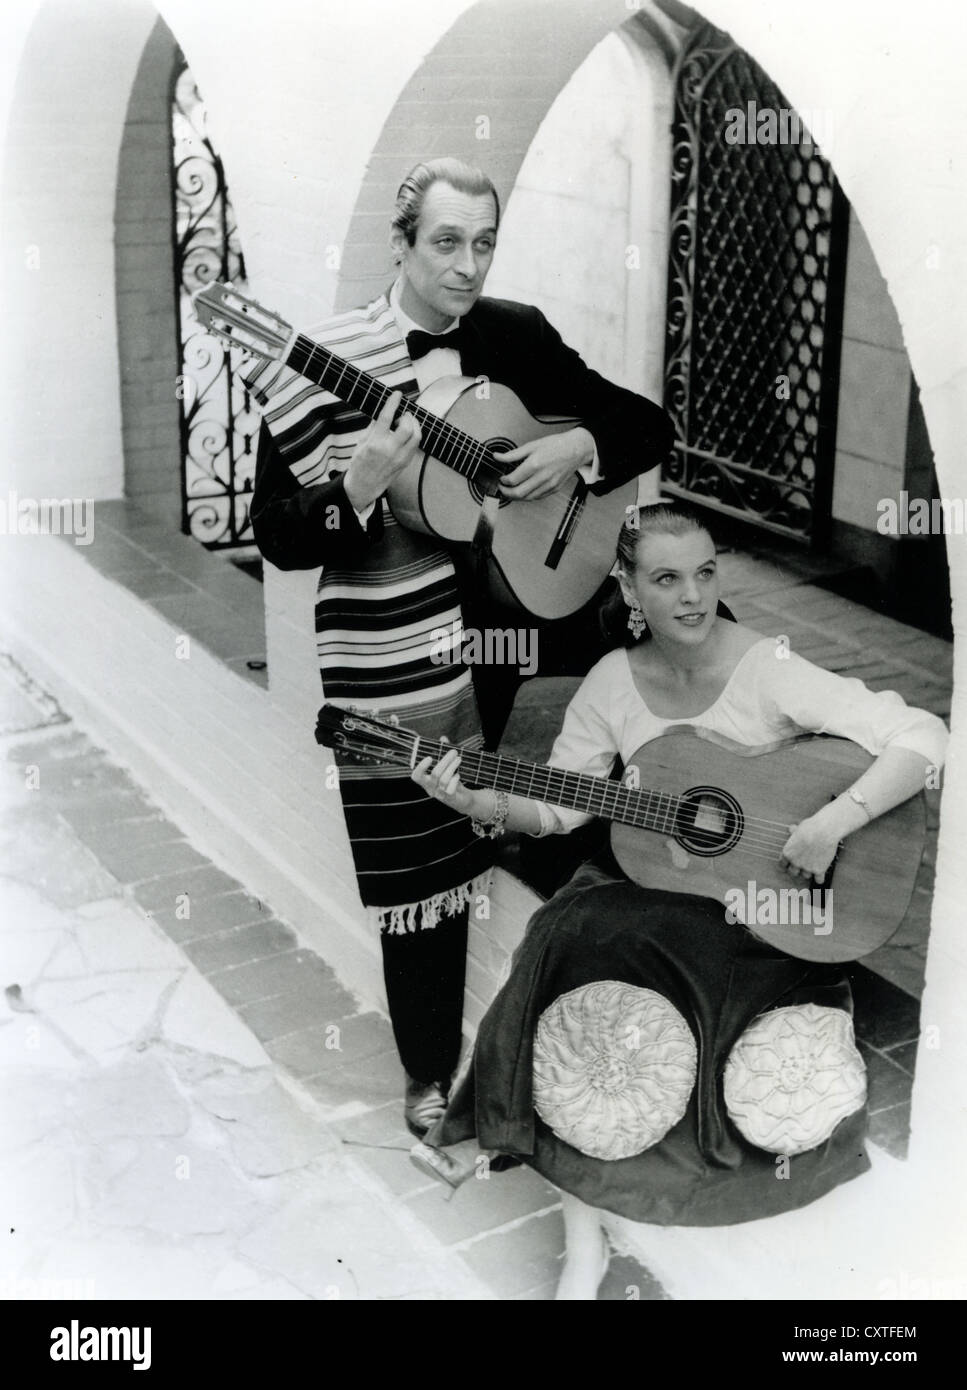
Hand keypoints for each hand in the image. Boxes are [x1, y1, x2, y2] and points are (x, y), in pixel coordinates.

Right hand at [343, 391, 422, 511]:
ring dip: (414, 425)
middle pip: (408, 427)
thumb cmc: (360, 461)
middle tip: (402, 414)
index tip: (397, 394)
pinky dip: (414, 435)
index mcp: (374, 443)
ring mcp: (400, 458)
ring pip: (416, 436)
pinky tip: (407, 433)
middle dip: (407, 416)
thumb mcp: (362, 442)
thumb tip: (385, 411)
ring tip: (406, 423)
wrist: (364, 485)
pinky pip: (416, 445)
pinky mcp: (406, 463)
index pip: (386, 418)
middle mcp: (389, 450)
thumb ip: (374, 426)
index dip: (393, 403)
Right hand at [411, 746, 489, 819]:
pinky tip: (458, 775)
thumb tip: (443, 738)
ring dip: (452, 767)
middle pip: (435, 774)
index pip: (416, 776)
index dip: (421, 767)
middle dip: (445, 760)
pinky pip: (451, 788)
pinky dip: (455, 779)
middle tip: (453, 752)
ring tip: (458, 759)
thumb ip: (443, 753)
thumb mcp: (446, 767)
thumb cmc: (451, 781)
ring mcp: (440, 795)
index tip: (429, 757)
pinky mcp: (450, 798)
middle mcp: (431, 789)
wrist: (461, 799)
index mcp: (426, 781)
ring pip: (444, 779)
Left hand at [494, 426, 594, 500]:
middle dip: (506, 493)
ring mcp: (549, 485)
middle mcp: (542, 477)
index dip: (503, 481)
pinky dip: (528, 496)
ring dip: (516, 497)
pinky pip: (537, 497)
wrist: (575, 449)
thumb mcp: (532, 445)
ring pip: (527, 498)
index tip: (502, 479)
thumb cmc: (556, 445)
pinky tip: (524, 491)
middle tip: (502, 488)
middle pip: (518, 493)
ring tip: (511, 491)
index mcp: (535, 464)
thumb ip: (513, 454)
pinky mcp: (554, 489)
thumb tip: (498, 457)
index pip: (513, 480)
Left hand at [780, 808, 843, 880]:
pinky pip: (818, 880)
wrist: (824, 831)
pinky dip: (820, 878)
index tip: (790, 864)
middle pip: (793, 873)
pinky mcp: (819, 870)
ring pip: (805, 876)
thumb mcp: (798, 829)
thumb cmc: (811, 827)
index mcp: (787, 853)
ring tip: (814, 866)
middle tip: (802, 866)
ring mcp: (807, 867)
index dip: (787, 864)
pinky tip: (821, 874)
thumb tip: (792, 828)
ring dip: (809, 872)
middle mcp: (795, 862)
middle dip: (797, 870)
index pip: (782, 865)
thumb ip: (794, 833)